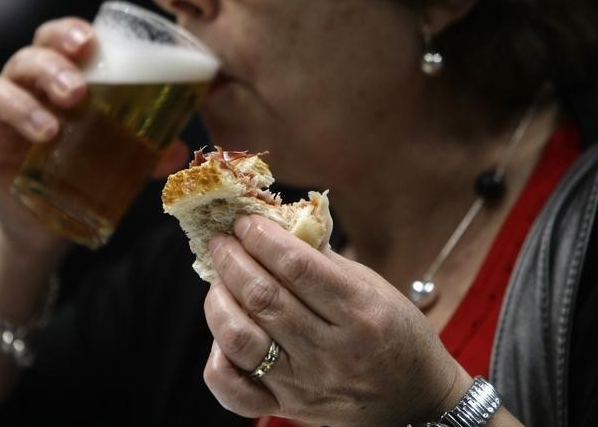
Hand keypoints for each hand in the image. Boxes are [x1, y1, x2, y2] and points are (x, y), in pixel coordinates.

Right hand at [0, 18, 188, 253]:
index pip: (56, 39)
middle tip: (77, 94)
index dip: (68, 33)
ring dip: (19, 103)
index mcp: (55, 79)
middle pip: (25, 60)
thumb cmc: (83, 173)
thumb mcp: (117, 159)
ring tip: (50, 130)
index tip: (90, 44)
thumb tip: (179, 150)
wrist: (48, 225)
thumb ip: (147, 150)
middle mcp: (19, 89)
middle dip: (51, 69)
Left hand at [203, 215, 469, 425]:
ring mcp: (304, 384)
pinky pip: (234, 391)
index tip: (245, 222)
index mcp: (360, 312)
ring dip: (219, 300)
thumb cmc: (394, 334)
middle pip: (263, 297)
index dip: (262, 238)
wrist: (413, 403)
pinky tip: (224, 333)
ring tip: (219, 280)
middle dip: (233, 260)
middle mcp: (330, 351)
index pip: (296, 267)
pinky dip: (218, 358)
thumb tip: (276, 225)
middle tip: (222, 241)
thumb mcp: (374, 286)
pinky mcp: (285, 408)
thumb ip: (323, 259)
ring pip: (240, 338)